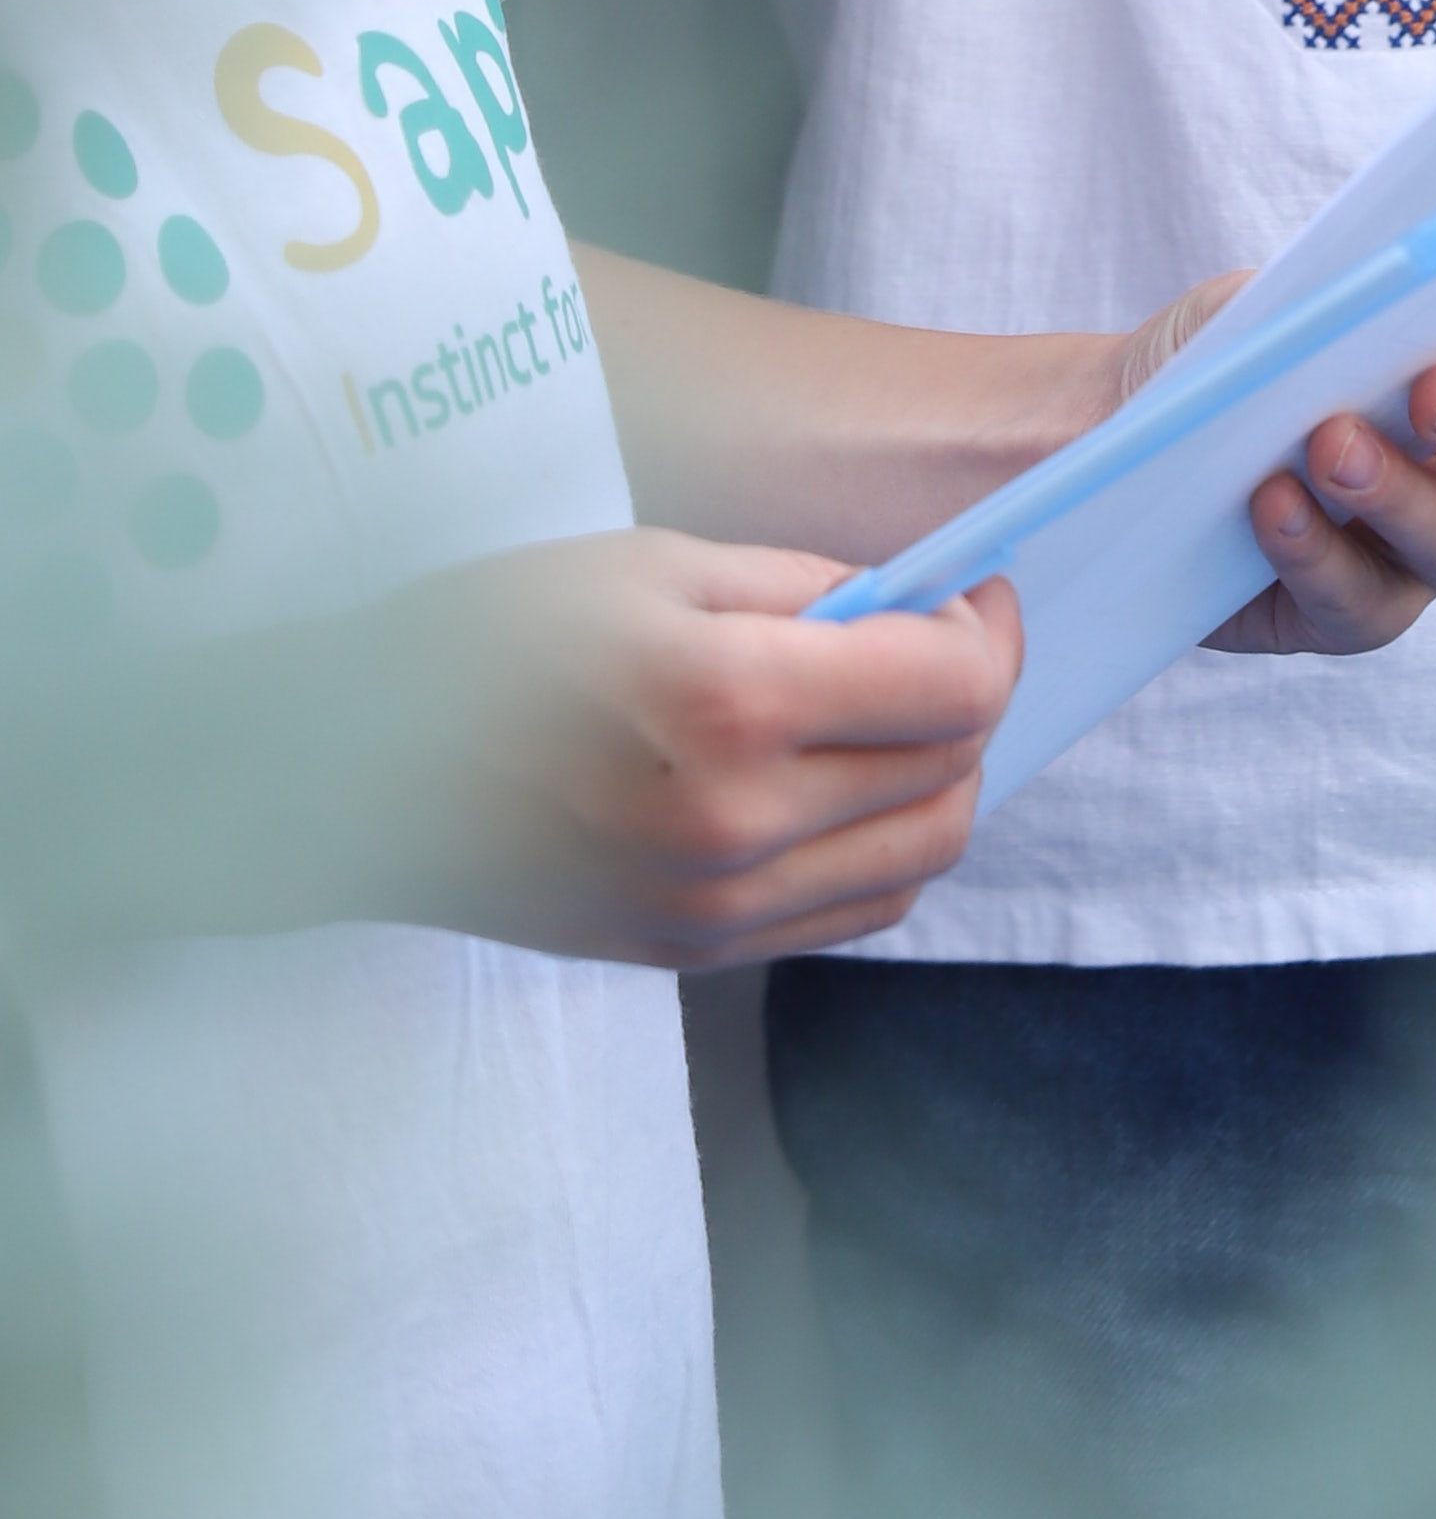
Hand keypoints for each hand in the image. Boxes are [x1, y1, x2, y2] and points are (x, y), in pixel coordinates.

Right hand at [341, 526, 1022, 970]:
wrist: (362, 774)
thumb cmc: (497, 638)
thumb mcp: (660, 564)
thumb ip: (808, 589)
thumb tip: (920, 604)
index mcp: (735, 702)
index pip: (955, 687)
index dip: (990, 629)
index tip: (973, 590)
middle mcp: (739, 823)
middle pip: (954, 775)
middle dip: (975, 695)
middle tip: (942, 638)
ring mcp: (716, 907)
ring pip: (923, 857)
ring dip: (942, 778)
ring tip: (895, 711)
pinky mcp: (692, 953)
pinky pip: (854, 913)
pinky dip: (886, 849)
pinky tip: (845, 786)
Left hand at [1097, 285, 1435, 662]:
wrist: (1118, 426)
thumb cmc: (1230, 346)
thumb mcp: (1288, 290)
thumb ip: (1355, 285)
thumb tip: (1402, 281)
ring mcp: (1421, 548)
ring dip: (1398, 489)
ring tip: (1327, 443)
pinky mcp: (1347, 613)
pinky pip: (1359, 600)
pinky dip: (1316, 549)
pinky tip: (1271, 503)